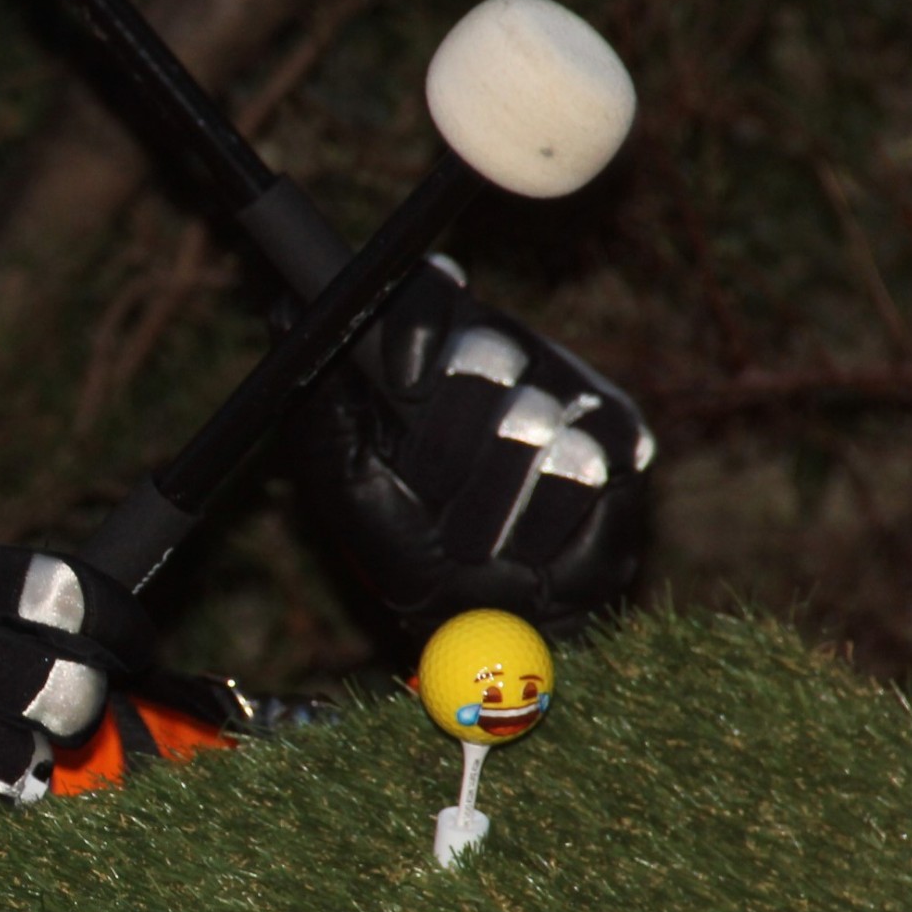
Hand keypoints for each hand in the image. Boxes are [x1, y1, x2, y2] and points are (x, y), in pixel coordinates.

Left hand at [289, 260, 651, 640]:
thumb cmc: (404, 539)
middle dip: (448, 438)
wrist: (482, 621)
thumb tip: (288, 308)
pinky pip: (584, 469)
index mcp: (435, 346)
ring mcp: (570, 391)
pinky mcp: (622, 441)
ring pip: (533, 420)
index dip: (416, 326)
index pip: (428, 291)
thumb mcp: (343, 476)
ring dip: (490, 500)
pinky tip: (530, 548)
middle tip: (433, 487)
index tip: (401, 381)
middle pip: (485, 350)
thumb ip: (323, 400)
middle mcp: (508, 352)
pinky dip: (541, 525)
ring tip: (475, 537)